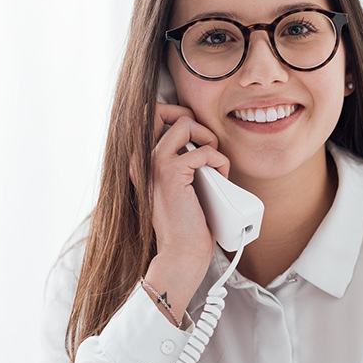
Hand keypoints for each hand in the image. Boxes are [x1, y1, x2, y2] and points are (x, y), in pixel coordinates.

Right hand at [131, 103, 230, 276]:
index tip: (199, 138)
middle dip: (196, 124)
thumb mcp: (180, 184)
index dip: (178, 115)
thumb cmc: (186, 221)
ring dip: (209, 141)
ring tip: (215, 165)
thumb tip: (199, 135)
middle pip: (166, 110)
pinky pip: (204, 150)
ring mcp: (153, 164)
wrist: (182, 252)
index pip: (152, 114)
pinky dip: (220, 162)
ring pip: (185, 123)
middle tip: (208, 149)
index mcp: (141, 160)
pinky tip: (221, 179)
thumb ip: (180, 159)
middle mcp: (141, 158)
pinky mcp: (170, 173)